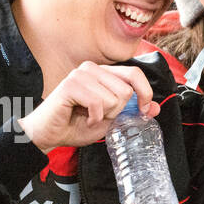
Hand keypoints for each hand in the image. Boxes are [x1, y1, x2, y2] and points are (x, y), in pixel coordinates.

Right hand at [17, 62, 158, 151]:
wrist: (48, 135)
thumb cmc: (74, 125)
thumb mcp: (110, 120)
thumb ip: (131, 112)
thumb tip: (156, 108)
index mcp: (102, 73)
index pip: (134, 73)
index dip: (144, 92)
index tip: (143, 110)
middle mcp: (92, 68)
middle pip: (126, 90)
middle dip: (116, 111)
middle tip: (99, 116)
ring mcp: (80, 74)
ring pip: (114, 98)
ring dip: (104, 116)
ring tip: (89, 117)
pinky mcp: (71, 84)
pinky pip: (98, 103)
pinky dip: (94, 118)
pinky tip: (83, 118)